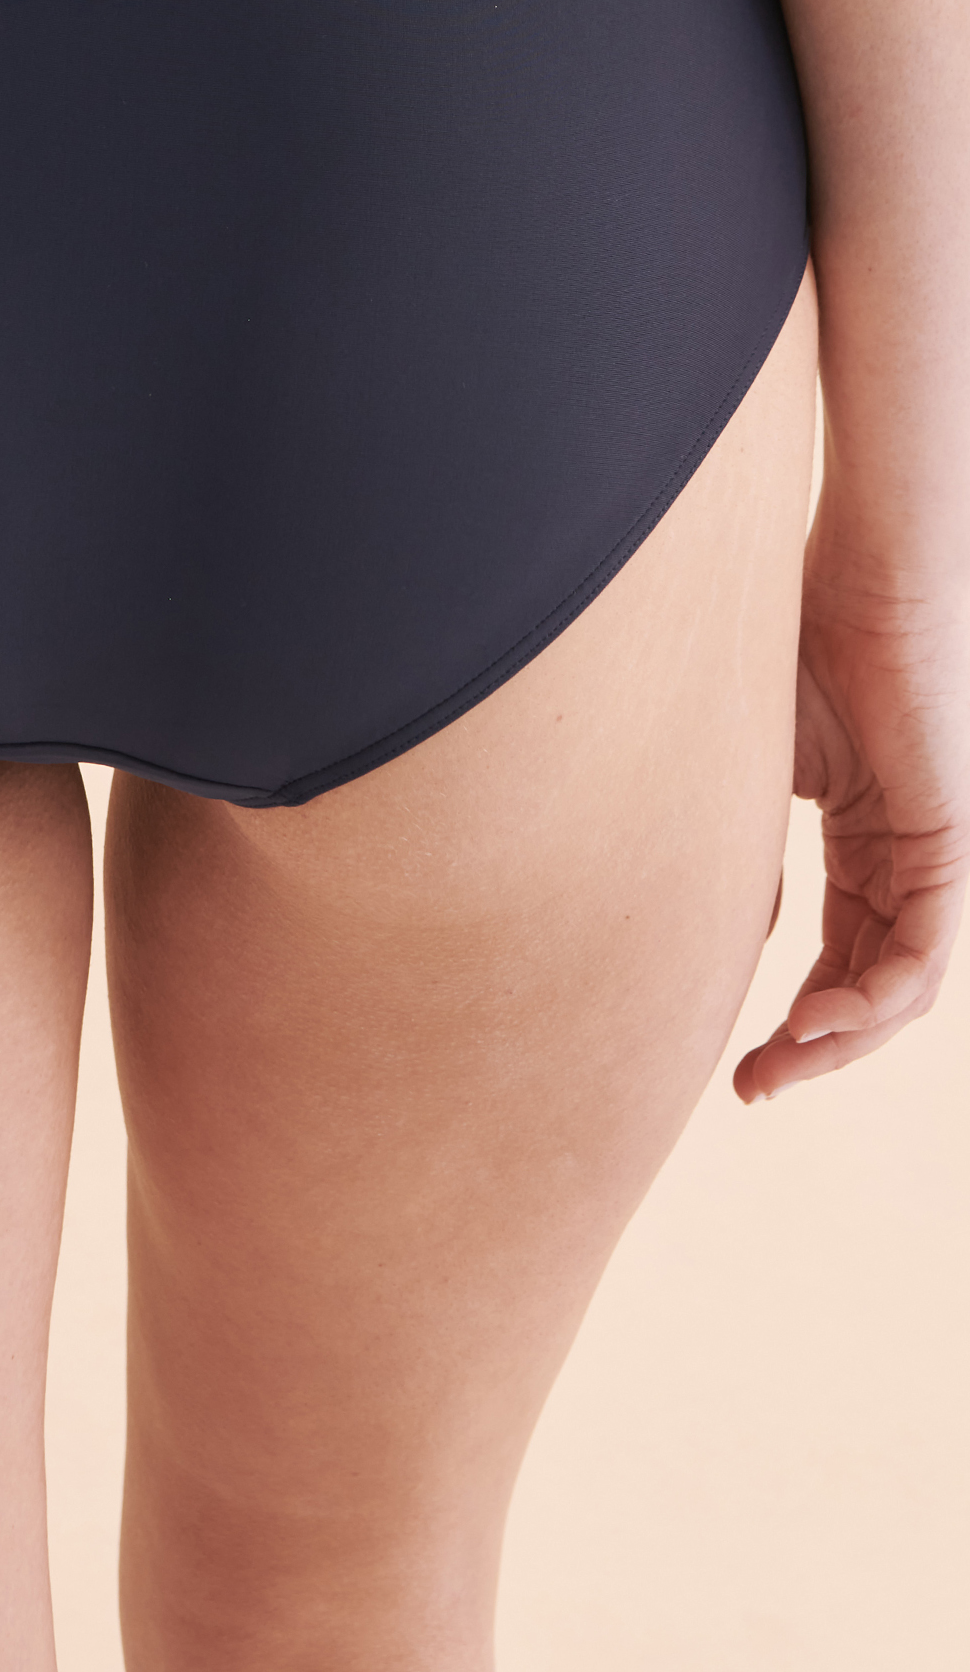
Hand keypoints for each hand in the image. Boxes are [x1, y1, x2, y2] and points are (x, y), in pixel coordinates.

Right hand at [735, 536, 969, 1101]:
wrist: (850, 583)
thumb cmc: (794, 648)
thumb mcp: (752, 775)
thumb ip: (742, 855)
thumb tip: (723, 932)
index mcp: (868, 840)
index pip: (844, 957)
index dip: (797, 1021)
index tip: (741, 1066)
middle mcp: (910, 857)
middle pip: (875, 987)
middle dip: (815, 1049)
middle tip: (755, 1088)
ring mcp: (936, 854)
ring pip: (905, 986)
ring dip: (843, 1040)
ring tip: (780, 1064)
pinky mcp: (950, 843)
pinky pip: (926, 951)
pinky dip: (878, 998)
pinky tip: (820, 1020)